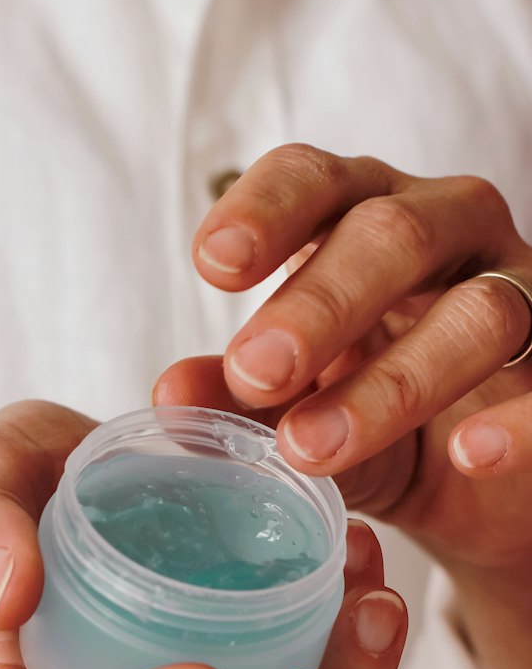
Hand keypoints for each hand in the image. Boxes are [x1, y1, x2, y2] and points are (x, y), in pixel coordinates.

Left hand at [158, 144, 531, 668]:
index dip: (267, 210)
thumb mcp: (297, 410)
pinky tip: (470, 453)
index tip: (214, 265)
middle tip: (253, 371)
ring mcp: (522, 291)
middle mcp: (449, 232)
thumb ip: (239, 402)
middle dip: (318, 304)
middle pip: (392, 235)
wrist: (476, 490)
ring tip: (312, 447)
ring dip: (394, 381)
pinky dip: (520, 421)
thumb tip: (171, 393)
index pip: (316, 178)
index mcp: (363, 217)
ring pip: (479, 311)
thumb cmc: (373, 419)